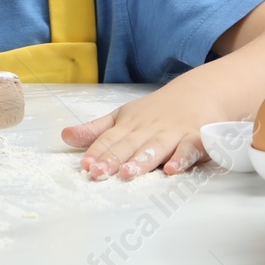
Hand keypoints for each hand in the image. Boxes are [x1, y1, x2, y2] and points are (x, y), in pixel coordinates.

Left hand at [60, 82, 222, 179]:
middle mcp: (148, 128)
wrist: (200, 91)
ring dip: (142, 160)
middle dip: (113, 159)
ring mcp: (172, 133)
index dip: (96, 152)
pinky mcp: (196, 137)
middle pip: (129, 145)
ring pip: (155, 147)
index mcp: (129, 124)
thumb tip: (65, 136)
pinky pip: (190, 148)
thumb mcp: (123, 117)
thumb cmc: (155, 111)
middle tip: (99, 172)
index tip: (85, 166)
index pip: (109, 140)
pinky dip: (182, 158)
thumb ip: (96, 130)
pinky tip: (172, 169)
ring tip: (128, 173)